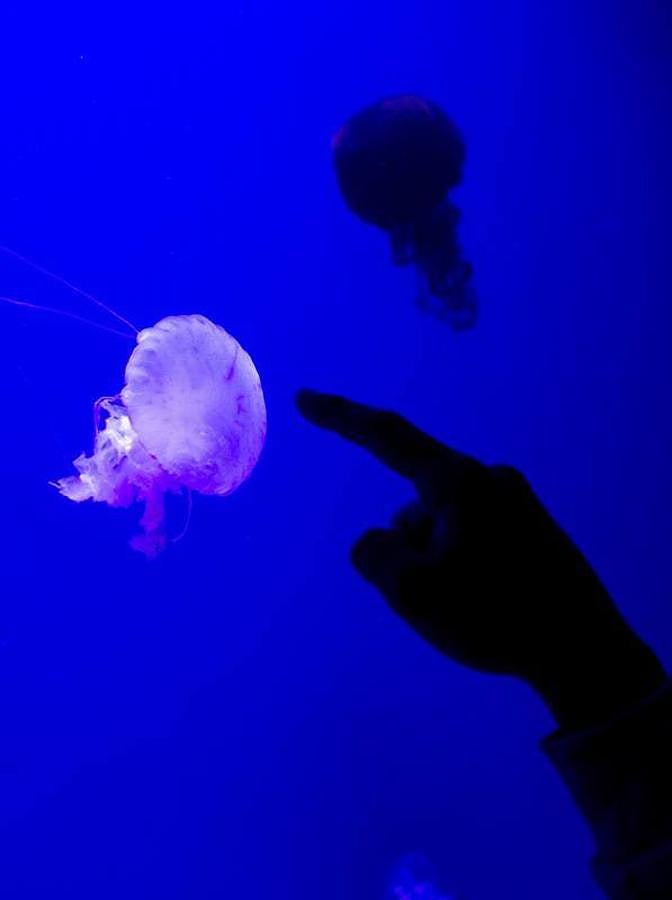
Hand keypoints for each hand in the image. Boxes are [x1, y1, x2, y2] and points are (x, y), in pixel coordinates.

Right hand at [297, 389, 665, 728]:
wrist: (583, 650)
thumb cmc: (495, 615)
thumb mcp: (413, 592)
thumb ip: (373, 554)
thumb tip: (378, 541)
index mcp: (459, 483)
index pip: (386, 436)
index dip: (340, 416)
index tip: (304, 399)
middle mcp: (489, 480)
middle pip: (415, 506)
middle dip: (410, 551)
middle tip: (442, 602)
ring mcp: (516, 502)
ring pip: (441, 526)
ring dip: (437, 562)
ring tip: (473, 607)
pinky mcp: (531, 527)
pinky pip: (471, 536)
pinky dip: (462, 565)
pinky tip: (489, 601)